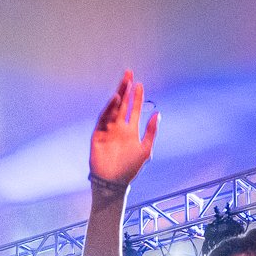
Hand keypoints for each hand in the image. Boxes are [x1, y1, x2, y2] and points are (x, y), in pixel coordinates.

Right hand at [90, 71, 158, 187]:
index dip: (136, 97)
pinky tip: (115, 99)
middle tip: (129, 74)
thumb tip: (157, 114)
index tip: (139, 84)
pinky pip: (103, 119)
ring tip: (123, 83)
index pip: (133, 109)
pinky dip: (109, 109)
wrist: (113, 182)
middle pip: (122, 105)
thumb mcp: (145, 149)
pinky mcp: (98, 135)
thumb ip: (151, 131)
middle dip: (125, 90)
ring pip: (113, 109)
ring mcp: (108, 130)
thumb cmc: (130, 168)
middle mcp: (119, 128)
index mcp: (130, 131)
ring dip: (118, 96)